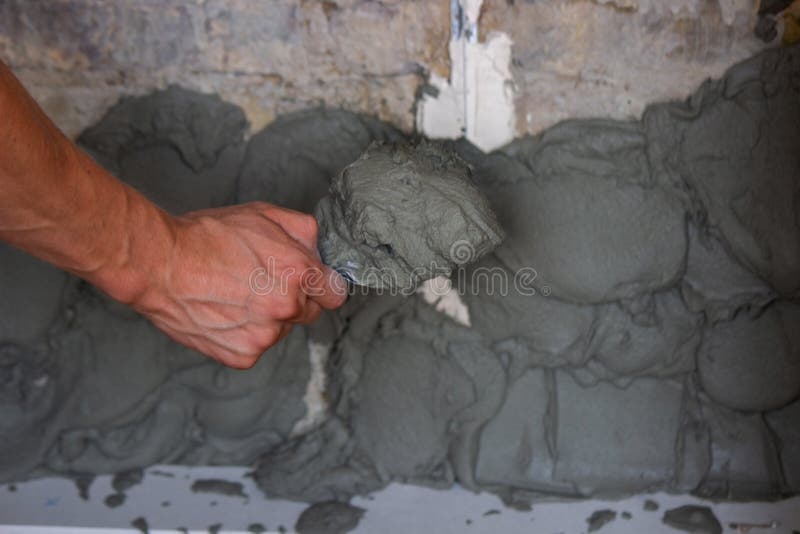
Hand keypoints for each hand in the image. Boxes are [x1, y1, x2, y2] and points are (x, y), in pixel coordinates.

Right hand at [128, 202, 346, 367]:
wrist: (159, 265)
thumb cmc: (207, 236)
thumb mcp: (263, 214)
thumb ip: (304, 232)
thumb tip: (321, 251)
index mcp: (298, 273)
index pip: (336, 293)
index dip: (323, 284)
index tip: (312, 282)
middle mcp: (286, 308)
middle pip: (310, 312)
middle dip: (294, 298)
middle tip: (261, 281)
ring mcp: (264, 336)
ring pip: (282, 330)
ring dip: (268, 317)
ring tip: (236, 294)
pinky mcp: (242, 355)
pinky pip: (256, 346)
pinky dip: (244, 334)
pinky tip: (225, 312)